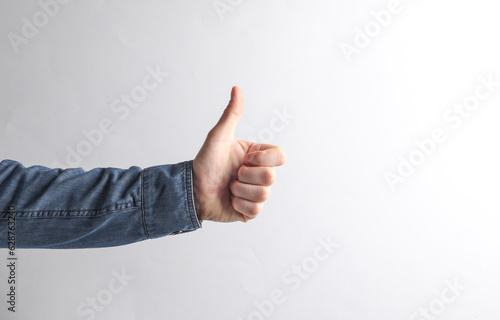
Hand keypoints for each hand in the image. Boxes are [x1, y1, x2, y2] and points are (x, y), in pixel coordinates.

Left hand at [192, 86, 285, 222]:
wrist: (192, 191)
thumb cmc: (205, 163)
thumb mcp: (218, 137)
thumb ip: (231, 114)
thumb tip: (237, 88)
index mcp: (258, 156)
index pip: (280, 156)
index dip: (263, 159)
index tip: (245, 159)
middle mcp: (260, 174)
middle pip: (270, 176)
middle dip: (245, 176)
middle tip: (232, 174)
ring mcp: (256, 194)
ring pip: (263, 194)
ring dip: (239, 191)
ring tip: (228, 187)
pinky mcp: (250, 211)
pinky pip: (255, 210)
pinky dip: (238, 205)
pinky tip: (229, 200)